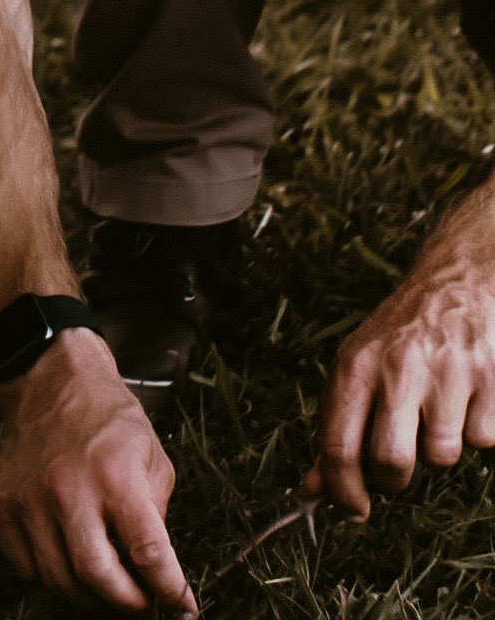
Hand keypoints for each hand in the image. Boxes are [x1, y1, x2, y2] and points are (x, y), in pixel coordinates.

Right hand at [0, 330, 195, 613]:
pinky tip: (69, 565)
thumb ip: (156, 515)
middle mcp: (69, 489)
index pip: (148, 552)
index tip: (181, 606)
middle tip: (141, 605)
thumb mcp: (152, 456)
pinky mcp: (4, 506)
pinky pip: (25, 569)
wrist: (49, 380)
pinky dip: (50, 580)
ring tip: (107, 588)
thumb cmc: (107, 418)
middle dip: (127, 604)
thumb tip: (155, 571)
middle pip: (97, 577)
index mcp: (115, 475)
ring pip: (59, 581)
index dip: (169, 590)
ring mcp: (30, 500)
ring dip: (90, 598)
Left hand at [305, 186, 494, 516]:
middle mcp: (398, 366)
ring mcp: (447, 371)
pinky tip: (468, 396)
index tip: (352, 510)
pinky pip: (482, 439)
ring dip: (439, 447)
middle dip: (394, 480)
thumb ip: (336, 425)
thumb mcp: (358, 366)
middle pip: (391, 462)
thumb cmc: (401, 333)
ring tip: (437, 408)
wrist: (458, 279)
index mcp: (356, 364)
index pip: (338, 446)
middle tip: (397, 465)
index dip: (343, 492)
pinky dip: (476, 428)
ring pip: (442, 456)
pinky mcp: (490, 377)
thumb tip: (314, 489)